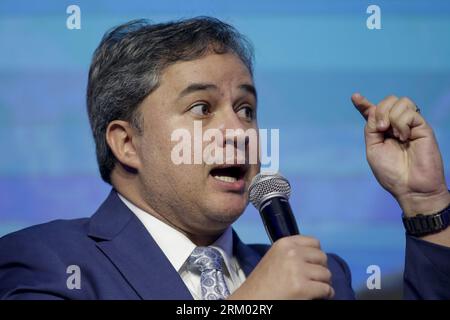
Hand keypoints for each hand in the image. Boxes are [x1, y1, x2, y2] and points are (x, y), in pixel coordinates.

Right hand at [228, 235, 333, 299]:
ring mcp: (297, 270)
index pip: (314, 242)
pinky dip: (325, 295)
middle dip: (320, 269)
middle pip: (322, 257)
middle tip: (312, 279)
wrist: (252, 300)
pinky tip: (315, 296)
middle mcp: (292, 253)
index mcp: (284, 243)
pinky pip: (326, 289)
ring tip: (312, 288)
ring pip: (326, 274)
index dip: (315, 255)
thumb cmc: (262, 283)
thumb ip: (292, 253)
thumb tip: (316, 257)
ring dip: (322, 283)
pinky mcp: (302, 287)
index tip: (311, 265)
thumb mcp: (275, 257)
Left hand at [351, 93, 449, 216]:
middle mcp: (396, 126)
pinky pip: (410, 112)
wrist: (411, 187)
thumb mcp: (373, 149)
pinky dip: (402, 123)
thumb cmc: (392, 173)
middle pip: (388, 101)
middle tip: (381, 129)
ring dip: (391, 116)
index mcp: (382, 132)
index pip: (373, 112)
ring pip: (401, 102)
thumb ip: (371, 129)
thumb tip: (375, 109)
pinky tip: (404, 138)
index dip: (363, 103)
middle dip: (380, 110)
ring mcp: (410, 125)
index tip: (354, 96)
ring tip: (393, 134)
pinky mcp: (423, 127)